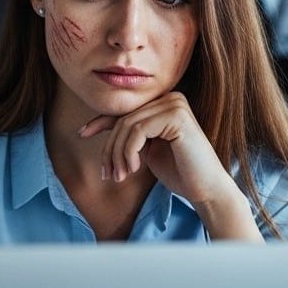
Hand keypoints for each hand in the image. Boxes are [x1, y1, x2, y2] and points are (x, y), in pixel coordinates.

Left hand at [78, 92, 257, 238]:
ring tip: (120, 176)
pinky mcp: (177, 116)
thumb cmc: (179, 171)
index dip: (101, 121)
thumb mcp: (146, 149)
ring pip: (128, 125)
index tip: (82, 133)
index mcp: (165, 103)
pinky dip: (129, 152)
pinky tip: (134, 169)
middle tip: (108, 174)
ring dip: (118, 154)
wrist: (206, 189)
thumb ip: (130, 134)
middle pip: (124, 119)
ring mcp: (175, 104)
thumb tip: (96, 124)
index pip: (126, 111)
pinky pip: (138, 130)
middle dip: (111, 149)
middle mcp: (171, 98)